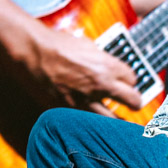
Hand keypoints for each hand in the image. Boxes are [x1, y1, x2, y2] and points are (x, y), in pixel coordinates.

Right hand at [19, 24, 144, 113]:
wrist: (32, 52)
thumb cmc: (56, 44)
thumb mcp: (87, 45)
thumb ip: (101, 58)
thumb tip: (107, 65)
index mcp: (107, 66)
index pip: (132, 79)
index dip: (130, 80)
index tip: (127, 82)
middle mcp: (101, 85)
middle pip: (133, 100)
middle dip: (135, 102)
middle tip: (135, 105)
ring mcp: (86, 100)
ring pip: (113, 120)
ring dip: (118, 120)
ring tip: (120, 124)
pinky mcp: (70, 109)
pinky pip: (88, 121)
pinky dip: (92, 122)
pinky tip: (94, 123)